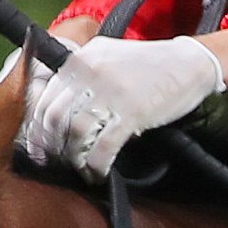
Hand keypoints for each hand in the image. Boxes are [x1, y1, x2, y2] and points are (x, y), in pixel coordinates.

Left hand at [18, 35, 227, 180]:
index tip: (39, 146)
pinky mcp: (132, 112)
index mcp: (81, 59)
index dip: (38, 128)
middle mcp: (91, 73)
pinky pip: (104, 145)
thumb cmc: (148, 64)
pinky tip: (98, 173)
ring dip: (74, 157)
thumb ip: (81, 72)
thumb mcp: (107, 54)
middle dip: (51, 146)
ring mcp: (111, 92)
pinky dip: (96, 165)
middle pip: (54, 117)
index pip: (45, 97)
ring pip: (76, 132)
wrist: (189, 63)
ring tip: (80, 168)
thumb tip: (56, 101)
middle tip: (55, 162)